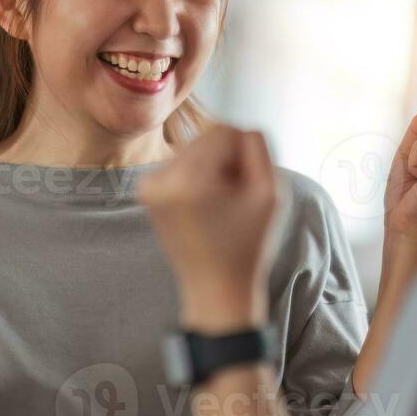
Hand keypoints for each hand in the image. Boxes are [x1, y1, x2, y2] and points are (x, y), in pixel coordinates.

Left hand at [138, 125, 285, 331]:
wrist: (214, 288)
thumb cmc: (247, 245)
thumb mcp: (271, 191)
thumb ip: (258, 145)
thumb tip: (237, 127)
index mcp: (188, 180)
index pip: (225, 129)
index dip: (245, 156)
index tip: (243, 190)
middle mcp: (159, 179)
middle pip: (206, 135)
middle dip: (226, 160)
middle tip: (231, 201)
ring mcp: (148, 185)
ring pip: (194, 147)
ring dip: (212, 168)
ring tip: (217, 206)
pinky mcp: (145, 191)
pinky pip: (181, 162)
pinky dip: (196, 178)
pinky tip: (202, 208)